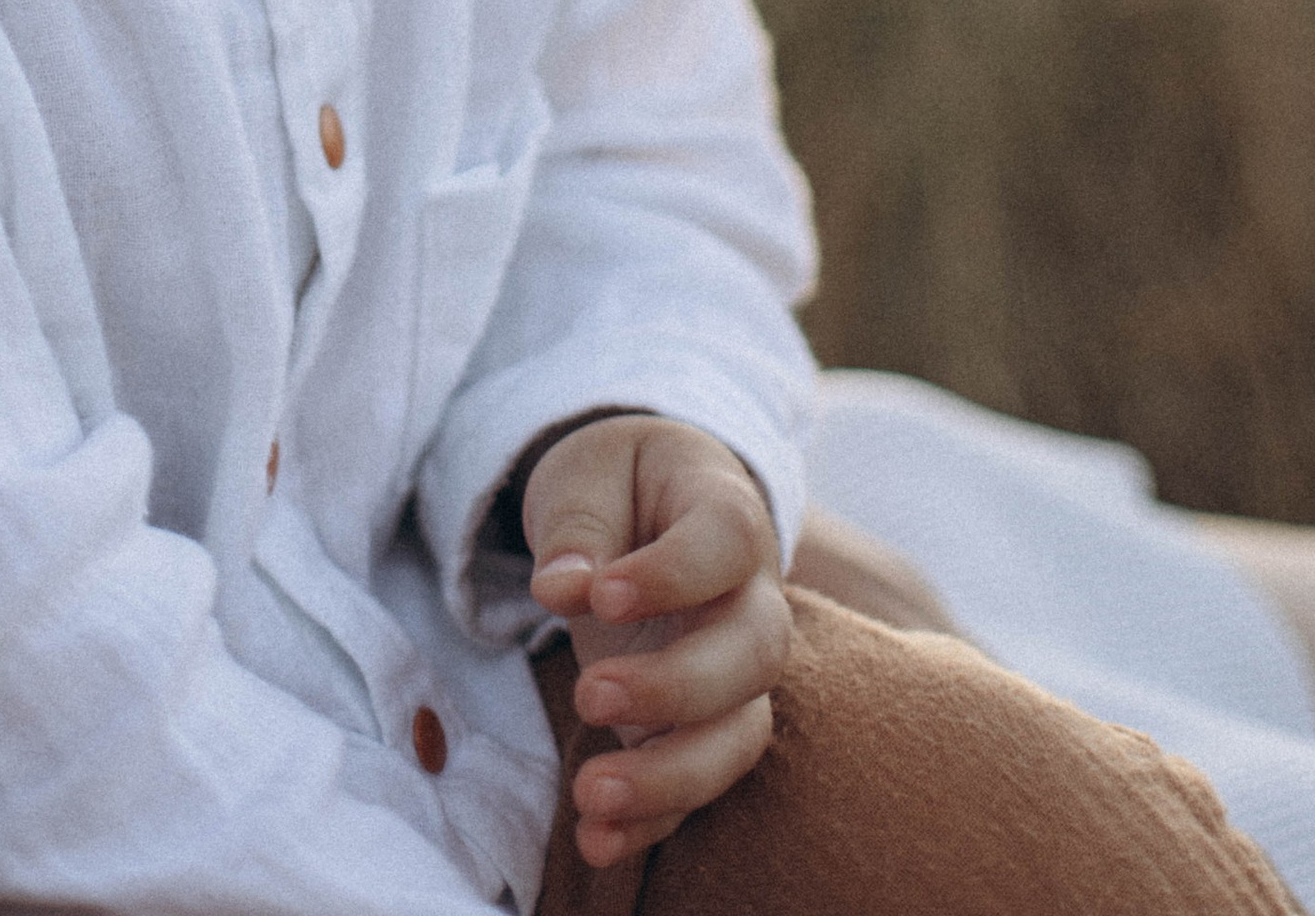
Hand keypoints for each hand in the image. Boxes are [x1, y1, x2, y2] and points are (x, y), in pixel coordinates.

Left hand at [522, 412, 792, 869]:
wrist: (651, 512)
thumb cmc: (623, 483)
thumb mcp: (590, 474)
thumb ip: (578, 525)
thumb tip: (561, 587)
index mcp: (728, 514)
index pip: (727, 541)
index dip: (672, 573)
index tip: (600, 595)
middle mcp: (751, 600)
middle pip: (753, 653)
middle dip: (676, 687)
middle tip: (590, 693)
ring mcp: (734, 674)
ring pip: (739, 735)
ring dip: (671, 775)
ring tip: (591, 793)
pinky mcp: (699, 729)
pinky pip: (697, 785)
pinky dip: (652, 822)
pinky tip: (595, 840)